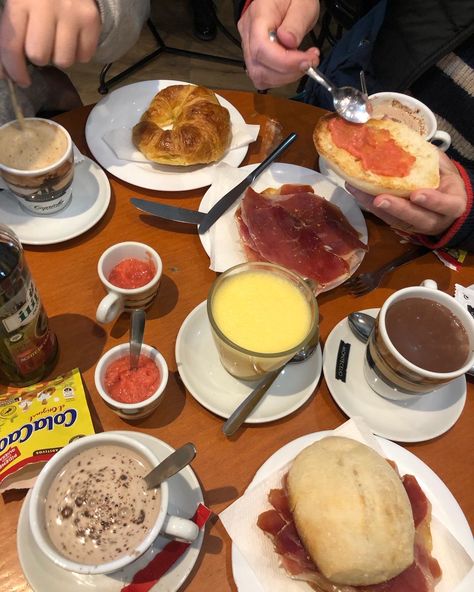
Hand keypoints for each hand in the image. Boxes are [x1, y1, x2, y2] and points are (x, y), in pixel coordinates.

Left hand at [0, 0, 100, 86]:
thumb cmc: (39, 0)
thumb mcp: (20, 9)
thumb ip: (11, 38)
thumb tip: (5, 73)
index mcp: (20, 1)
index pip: (12, 45)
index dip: (14, 69)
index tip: (21, 80)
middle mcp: (45, 5)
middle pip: (39, 56)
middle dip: (40, 59)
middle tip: (43, 48)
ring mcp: (70, 13)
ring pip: (63, 61)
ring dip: (60, 58)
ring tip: (60, 43)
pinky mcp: (90, 20)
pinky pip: (84, 57)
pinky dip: (79, 54)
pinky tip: (75, 40)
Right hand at [238, 0, 319, 89]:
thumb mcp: (302, 4)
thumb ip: (296, 23)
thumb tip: (289, 42)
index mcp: (259, 16)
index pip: (262, 48)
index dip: (285, 62)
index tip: (306, 61)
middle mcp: (248, 33)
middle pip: (259, 68)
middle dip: (288, 72)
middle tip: (309, 62)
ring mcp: (248, 47)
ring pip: (259, 77)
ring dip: (286, 77)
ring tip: (303, 63)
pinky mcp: (254, 57)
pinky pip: (263, 77)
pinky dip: (280, 78)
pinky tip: (292, 67)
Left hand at [346, 152, 467, 235]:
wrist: (444, 199)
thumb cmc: (444, 179)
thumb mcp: (443, 166)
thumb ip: (428, 155)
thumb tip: (398, 128)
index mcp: (452, 203)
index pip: (446, 205)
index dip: (432, 201)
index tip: (416, 194)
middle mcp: (434, 219)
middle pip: (416, 217)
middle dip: (397, 208)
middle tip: (380, 199)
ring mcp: (415, 225)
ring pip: (397, 220)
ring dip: (377, 207)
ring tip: (360, 193)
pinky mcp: (399, 224)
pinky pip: (385, 217)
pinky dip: (370, 205)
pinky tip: (357, 192)